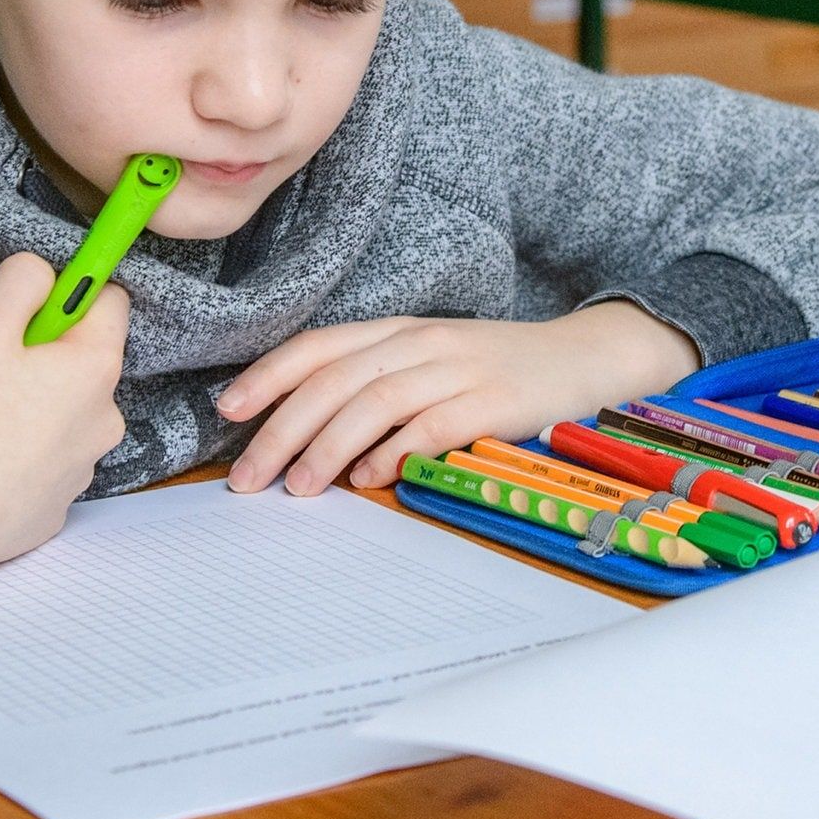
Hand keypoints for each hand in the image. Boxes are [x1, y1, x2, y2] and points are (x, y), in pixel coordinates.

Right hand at [0, 254, 129, 600]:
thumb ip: (22, 279)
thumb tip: (41, 274)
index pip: (110, 302)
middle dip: (25, 358)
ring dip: (1, 409)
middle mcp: (101, 422)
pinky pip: (27, 466)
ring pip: (43, 418)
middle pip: (72, 365)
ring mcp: (77, 472)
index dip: (68, 291)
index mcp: (95, 369)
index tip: (28, 303)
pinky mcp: (48, 512)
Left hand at [216, 303, 697, 496]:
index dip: (269, 375)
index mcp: (398, 330)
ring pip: (375, 401)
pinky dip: (396, 450)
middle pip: (334, 380)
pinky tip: (369, 477)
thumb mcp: (430, 364)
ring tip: (298, 487)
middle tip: (248, 477)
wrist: (589, 357)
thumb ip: (375, 388)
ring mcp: (459, 369)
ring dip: (327, 446)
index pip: (319, 346)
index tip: (228, 411)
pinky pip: (434, 423)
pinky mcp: (496, 401)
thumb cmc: (497, 370)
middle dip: (282, 429)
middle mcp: (421, 342)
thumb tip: (311, 436)